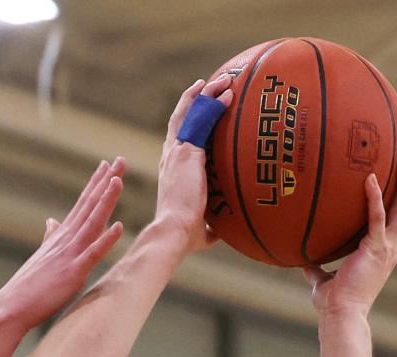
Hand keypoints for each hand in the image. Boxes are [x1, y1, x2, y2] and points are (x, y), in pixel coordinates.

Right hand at [0, 158, 124, 332]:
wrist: (11, 308)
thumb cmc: (28, 287)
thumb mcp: (43, 255)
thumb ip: (50, 237)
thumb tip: (52, 221)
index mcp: (61, 236)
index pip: (82, 204)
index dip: (95, 184)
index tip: (107, 165)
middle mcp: (66, 240)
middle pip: (90, 205)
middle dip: (106, 182)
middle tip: (120, 160)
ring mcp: (70, 254)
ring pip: (92, 222)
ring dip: (106, 201)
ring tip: (118, 179)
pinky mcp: (74, 273)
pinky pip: (93, 253)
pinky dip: (106, 239)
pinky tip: (119, 226)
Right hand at [155, 75, 233, 252]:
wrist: (174, 231)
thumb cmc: (185, 236)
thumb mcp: (201, 228)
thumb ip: (210, 225)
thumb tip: (222, 231)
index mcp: (170, 170)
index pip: (178, 139)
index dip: (187, 121)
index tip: (200, 109)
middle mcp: (170, 156)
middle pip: (181, 118)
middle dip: (195, 99)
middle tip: (210, 85)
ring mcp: (177, 151)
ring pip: (190, 112)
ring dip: (206, 94)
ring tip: (222, 80)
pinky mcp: (187, 151)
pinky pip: (201, 119)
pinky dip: (213, 104)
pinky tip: (227, 94)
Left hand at [305, 156, 396, 317]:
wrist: (340, 316)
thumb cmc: (334, 304)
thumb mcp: (323, 281)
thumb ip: (317, 268)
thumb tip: (303, 261)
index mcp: (384, 253)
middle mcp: (392, 248)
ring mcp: (387, 249)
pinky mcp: (376, 250)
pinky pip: (378, 218)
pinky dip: (375, 197)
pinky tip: (369, 178)